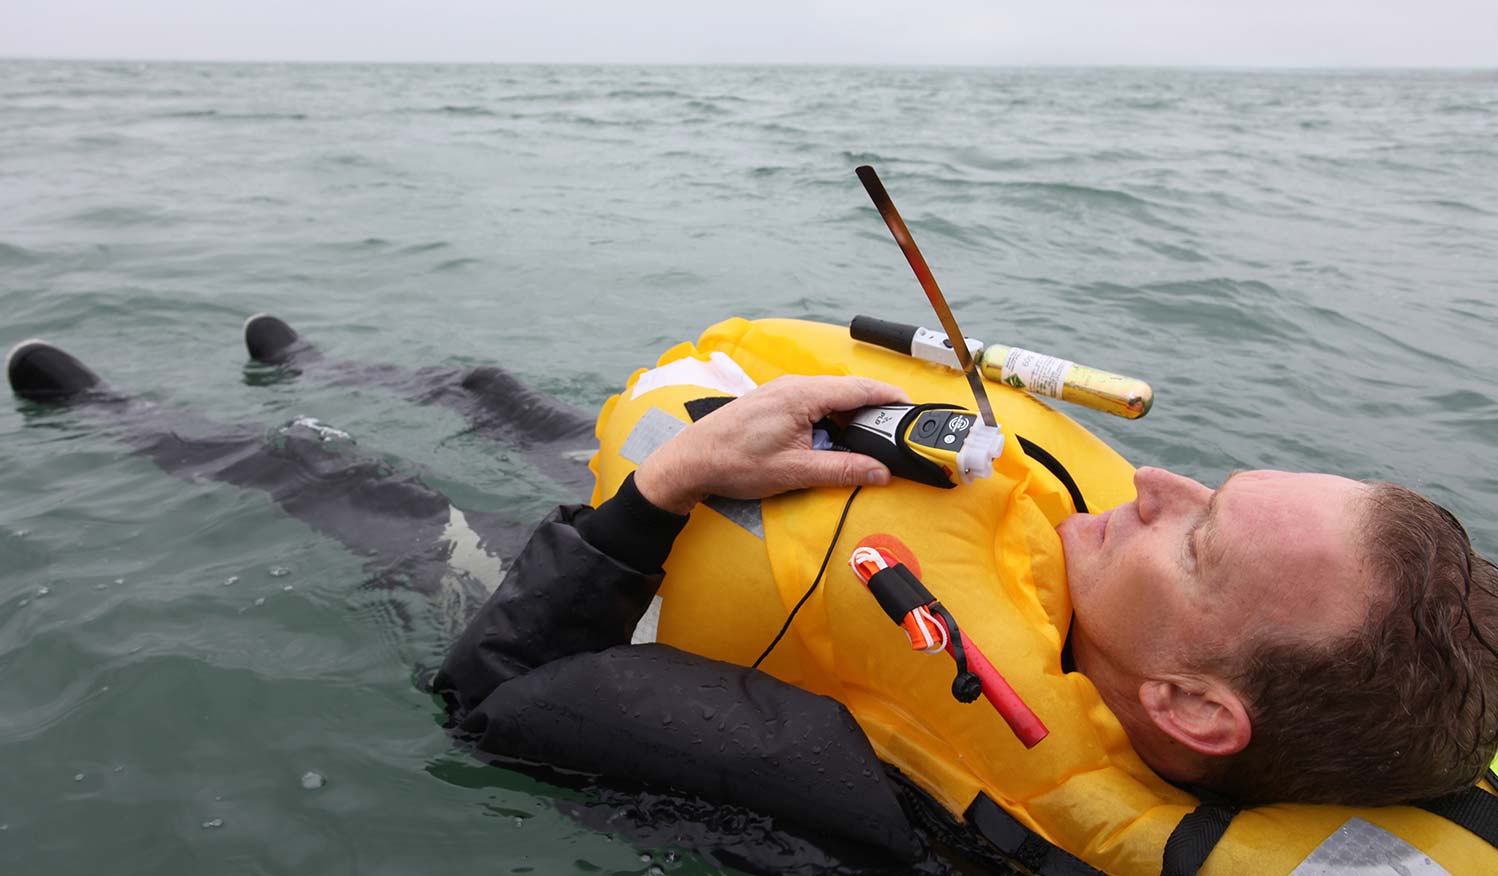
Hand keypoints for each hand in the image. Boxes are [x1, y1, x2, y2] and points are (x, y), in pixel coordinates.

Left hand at [634, 375, 911, 513]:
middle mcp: (794, 385)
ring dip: (851, 415)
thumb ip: (842, 470)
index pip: (860, 389)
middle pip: (848, 391)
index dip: (891, 397)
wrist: (690, 461)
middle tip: (898, 431)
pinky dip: (831, 416)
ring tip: (871, 438)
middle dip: (875, 410)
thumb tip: (880, 472)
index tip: (914, 407)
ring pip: (831, 396)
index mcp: (802, 395)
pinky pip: (813, 401)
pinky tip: (835, 437)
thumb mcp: (795, 471)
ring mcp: (782, 390)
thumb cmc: (734, 464)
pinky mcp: (773, 401)